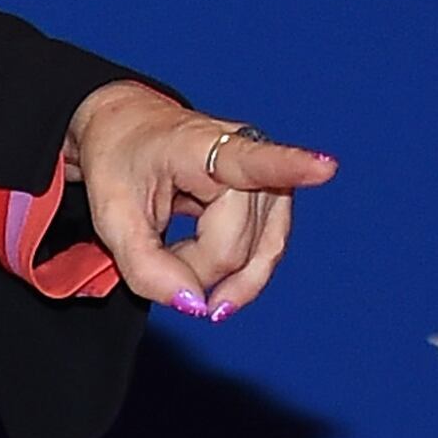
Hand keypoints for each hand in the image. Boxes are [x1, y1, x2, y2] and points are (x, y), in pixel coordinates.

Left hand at [65, 79, 335, 320]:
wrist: (128, 131)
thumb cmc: (120, 162)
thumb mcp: (112, 217)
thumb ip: (146, 267)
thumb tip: (196, 306)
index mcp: (200, 145)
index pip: (251, 161)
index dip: (291, 166)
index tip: (325, 168)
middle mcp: (247, 153)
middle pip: (237, 245)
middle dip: (193, 269)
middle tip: (153, 255)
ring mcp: (267, 176)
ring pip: (258, 255)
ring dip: (215, 275)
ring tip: (176, 260)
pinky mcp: (273, 196)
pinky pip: (267, 251)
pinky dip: (238, 275)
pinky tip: (212, 286)